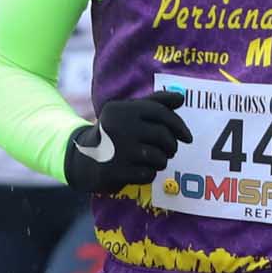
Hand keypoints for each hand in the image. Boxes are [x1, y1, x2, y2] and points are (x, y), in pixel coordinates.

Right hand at [63, 87, 188, 191]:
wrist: (84, 160)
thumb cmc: (114, 132)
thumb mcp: (128, 112)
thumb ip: (155, 103)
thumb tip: (181, 98)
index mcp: (122, 109)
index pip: (160, 112)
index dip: (179, 125)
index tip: (187, 137)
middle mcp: (118, 127)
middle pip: (163, 136)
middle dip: (172, 146)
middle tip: (169, 150)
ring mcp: (117, 151)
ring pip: (158, 157)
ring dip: (161, 161)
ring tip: (154, 160)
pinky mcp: (115, 172)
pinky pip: (148, 174)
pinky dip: (149, 174)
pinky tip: (139, 170)